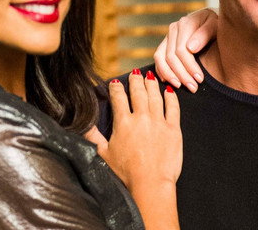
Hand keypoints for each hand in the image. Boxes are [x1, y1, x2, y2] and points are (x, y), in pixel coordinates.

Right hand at [85, 70, 181, 229]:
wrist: (150, 184)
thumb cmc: (126, 174)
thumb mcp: (103, 155)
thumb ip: (93, 137)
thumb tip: (84, 124)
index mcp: (123, 122)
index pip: (118, 98)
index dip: (116, 88)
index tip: (116, 82)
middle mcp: (141, 118)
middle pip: (138, 92)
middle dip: (136, 80)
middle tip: (135, 73)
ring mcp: (159, 122)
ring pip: (156, 96)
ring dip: (152, 84)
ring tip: (150, 76)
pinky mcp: (173, 129)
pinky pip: (173, 108)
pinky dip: (171, 97)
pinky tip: (168, 91)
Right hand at [154, 7, 218, 91]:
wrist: (214, 21)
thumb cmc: (218, 25)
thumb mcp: (216, 25)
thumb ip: (205, 34)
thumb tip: (190, 48)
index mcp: (186, 23)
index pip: (182, 50)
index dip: (189, 66)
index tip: (200, 79)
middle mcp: (174, 29)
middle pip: (171, 56)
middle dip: (182, 74)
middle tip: (193, 88)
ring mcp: (168, 36)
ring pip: (161, 58)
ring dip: (169, 75)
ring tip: (180, 87)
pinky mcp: (165, 44)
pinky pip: (158, 58)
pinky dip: (161, 71)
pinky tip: (168, 81)